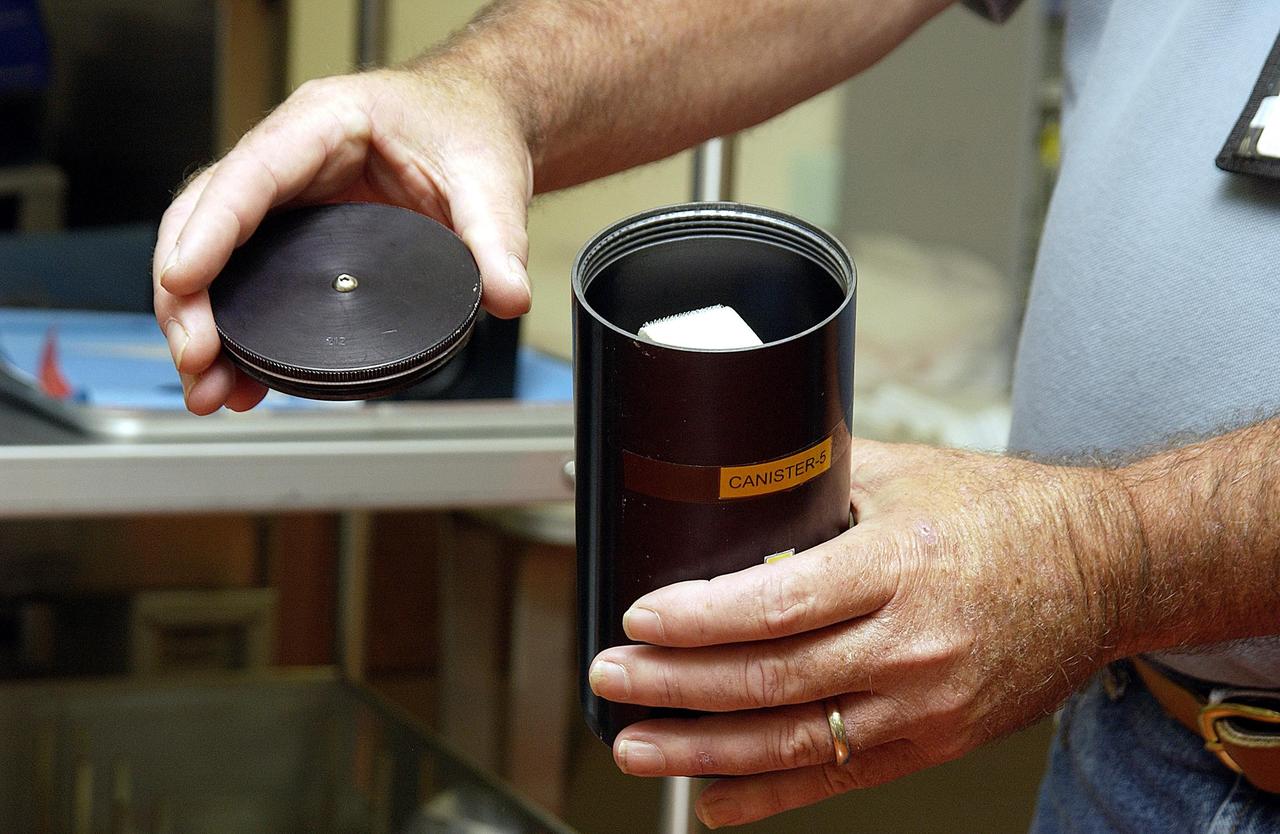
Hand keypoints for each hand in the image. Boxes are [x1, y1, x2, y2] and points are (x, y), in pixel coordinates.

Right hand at [152, 66, 533, 413]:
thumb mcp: (491, 180)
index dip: (209, 232)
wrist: (477, 121)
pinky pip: (245, 275)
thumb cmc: (469, 127)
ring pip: (213, 254)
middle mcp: (289, 158)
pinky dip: (234, 326)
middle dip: (188, 295)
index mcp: (324, 124)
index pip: (248, 177)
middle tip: (198, 360)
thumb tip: (506, 296)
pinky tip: (237, 376)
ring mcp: (287, 197)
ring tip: (209, 386)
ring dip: (201, 321)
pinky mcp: (296, 234)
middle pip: (206, 220)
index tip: (183, 283)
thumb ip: (498, 240)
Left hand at [588, 439, 1136, 827]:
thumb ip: (819, 478)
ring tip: (636, 745)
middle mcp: (910, 644)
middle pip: (770, 678)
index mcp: (898, 566)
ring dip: (703, 749)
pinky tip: (712, 798)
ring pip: (792, 739)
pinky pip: (837, 777)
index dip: (700, 618)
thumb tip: (739, 476)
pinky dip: (768, 794)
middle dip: (676, 685)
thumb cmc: (1008, 516)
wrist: (1104, 572)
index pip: (778, 603)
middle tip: (610, 679)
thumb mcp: (908, 474)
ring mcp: (924, 704)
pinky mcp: (934, 742)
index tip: (641, 618)